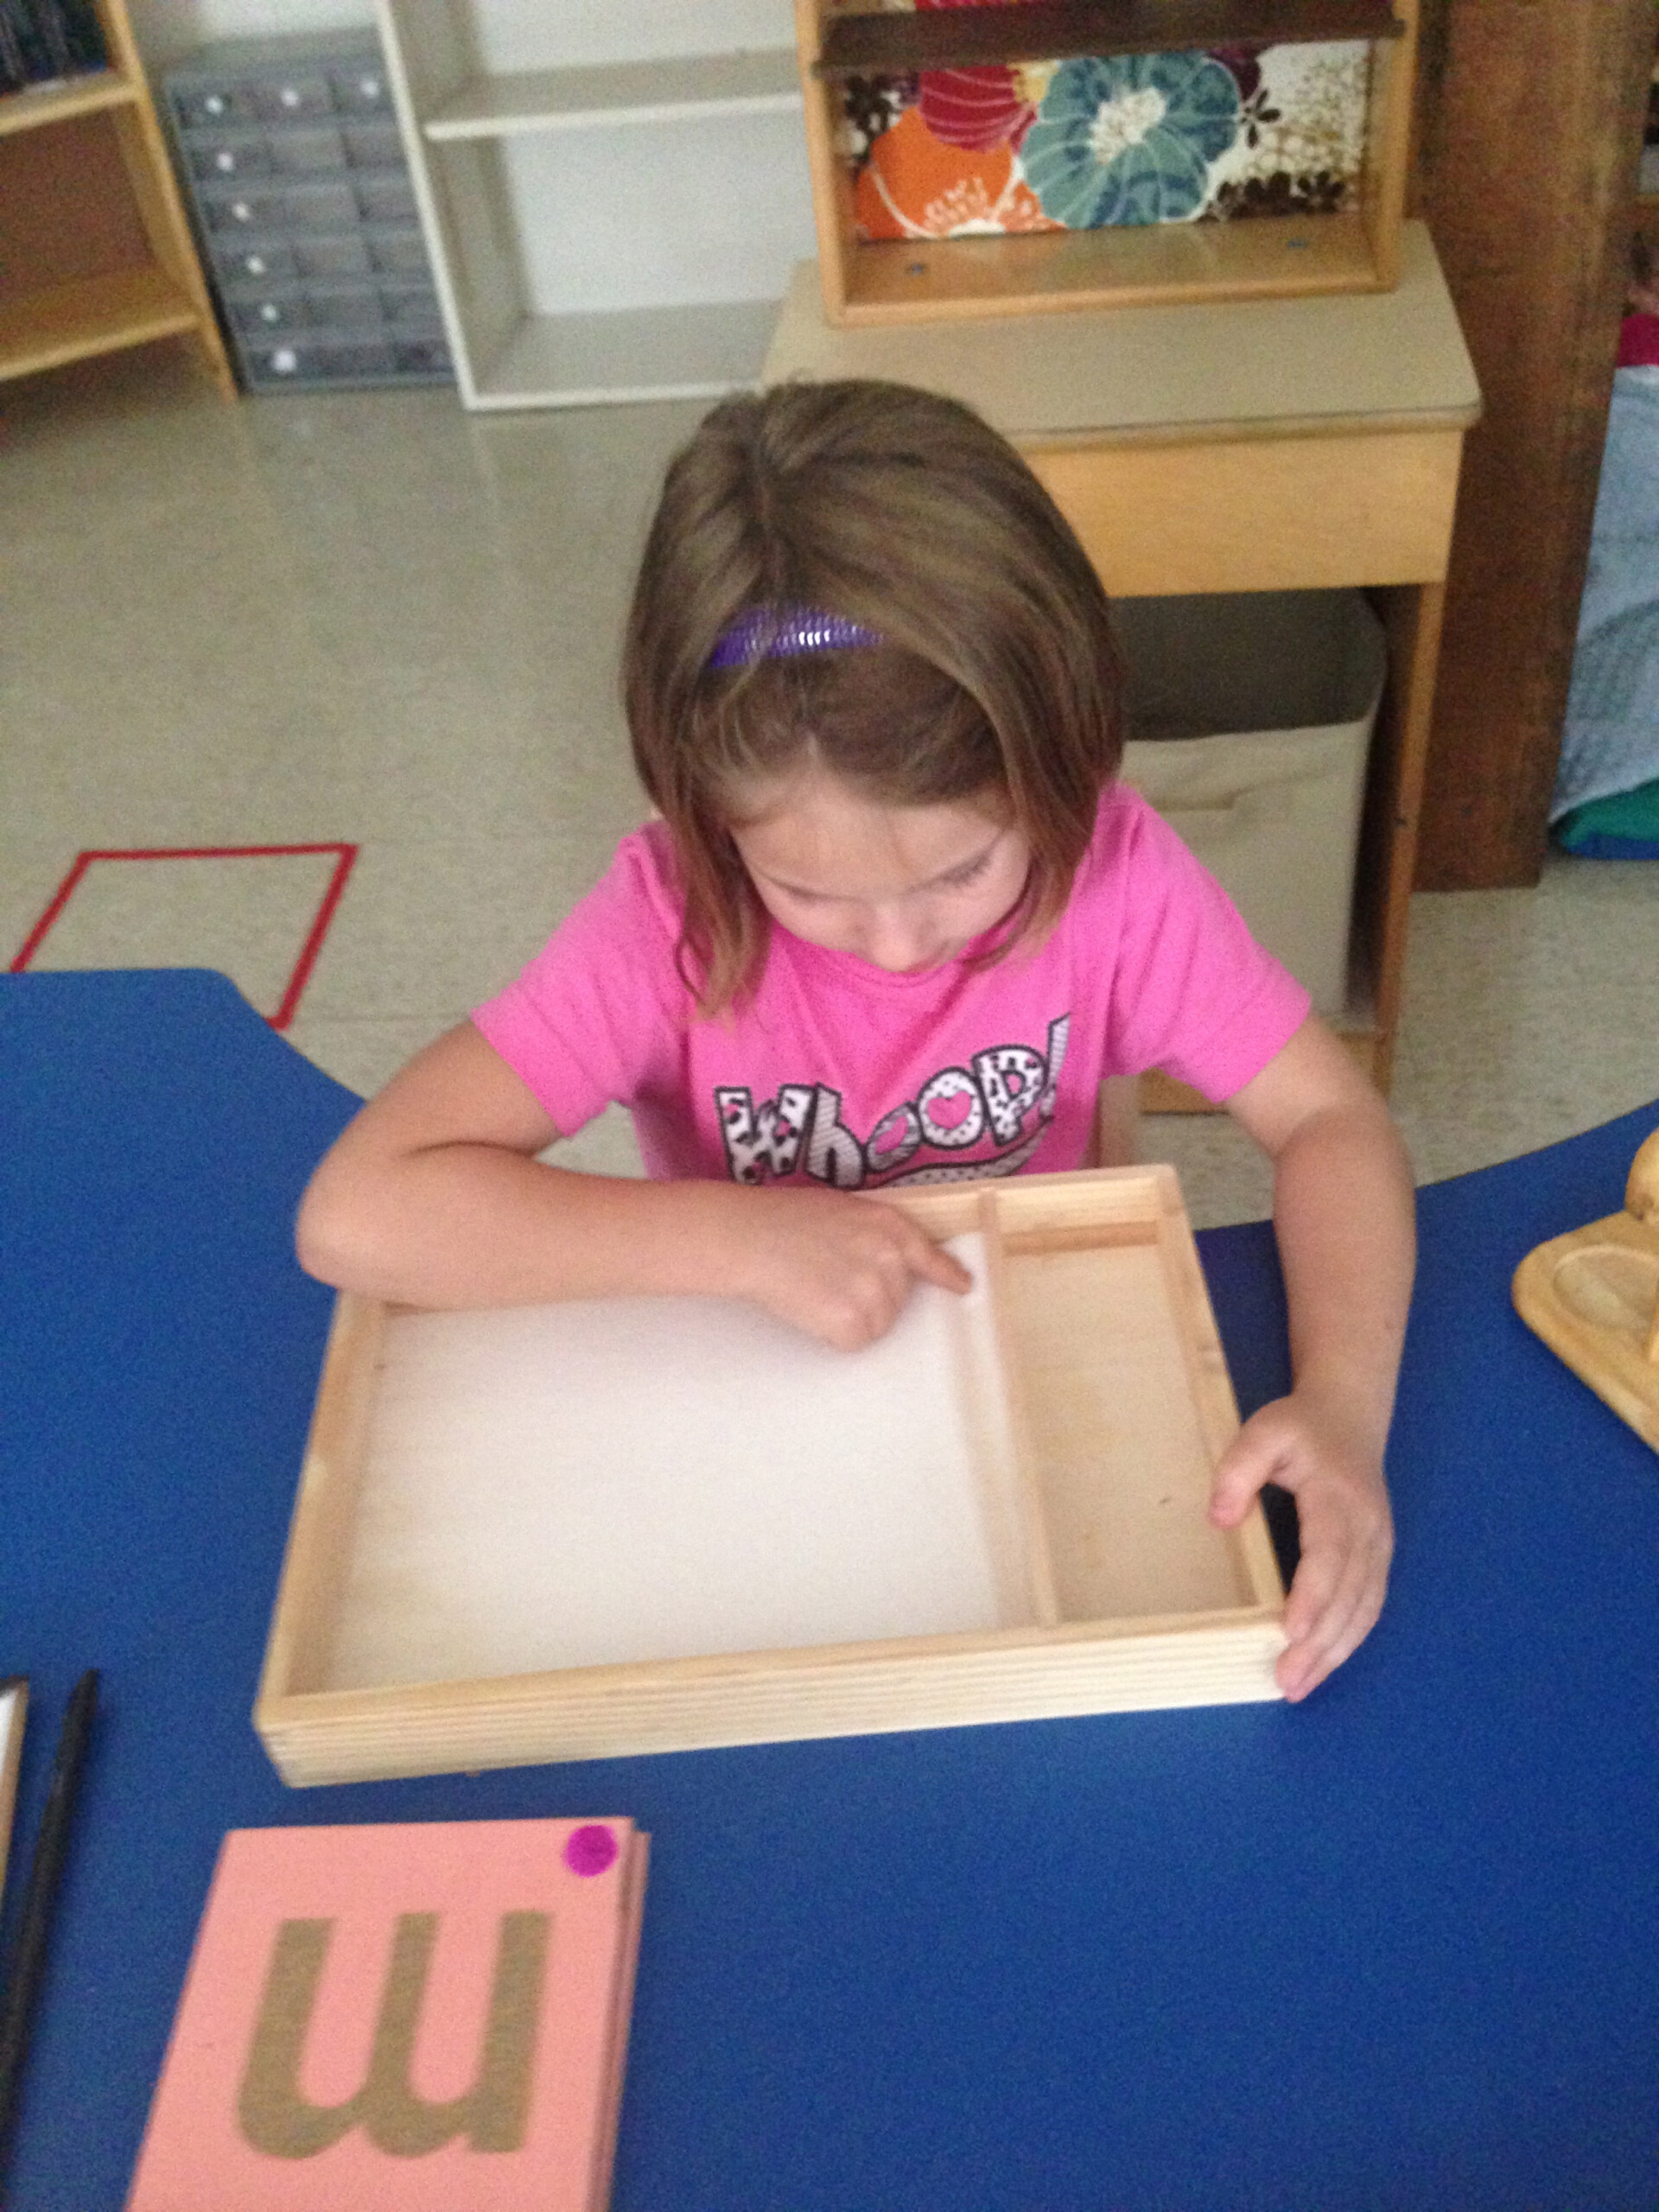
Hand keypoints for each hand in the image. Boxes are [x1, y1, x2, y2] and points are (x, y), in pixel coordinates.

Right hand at [720, 1186, 972, 1350]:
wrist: (749, 1237)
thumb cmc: (782, 1219)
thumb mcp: (841, 1211)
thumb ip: (872, 1234)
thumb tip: (885, 1264)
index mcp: (888, 1225)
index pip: (928, 1255)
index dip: (946, 1274)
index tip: (963, 1286)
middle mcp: (889, 1256)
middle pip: (897, 1298)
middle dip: (869, 1297)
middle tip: (826, 1278)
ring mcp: (873, 1289)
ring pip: (877, 1324)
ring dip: (851, 1318)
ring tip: (815, 1291)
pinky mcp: (852, 1320)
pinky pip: (855, 1341)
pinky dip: (833, 1335)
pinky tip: (810, 1309)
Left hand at [1208, 1390, 1392, 1701]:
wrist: (1350, 1416)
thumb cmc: (1301, 1427)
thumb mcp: (1263, 1432)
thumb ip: (1239, 1471)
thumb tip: (1220, 1520)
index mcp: (1339, 1499)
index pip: (1329, 1555)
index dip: (1314, 1596)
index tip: (1293, 1633)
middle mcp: (1368, 1529)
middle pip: (1349, 1595)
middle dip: (1321, 1643)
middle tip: (1287, 1681)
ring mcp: (1379, 1546)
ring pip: (1364, 1608)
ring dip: (1335, 1652)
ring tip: (1300, 1685)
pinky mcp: (1378, 1558)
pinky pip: (1369, 1605)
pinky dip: (1348, 1639)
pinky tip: (1323, 1662)